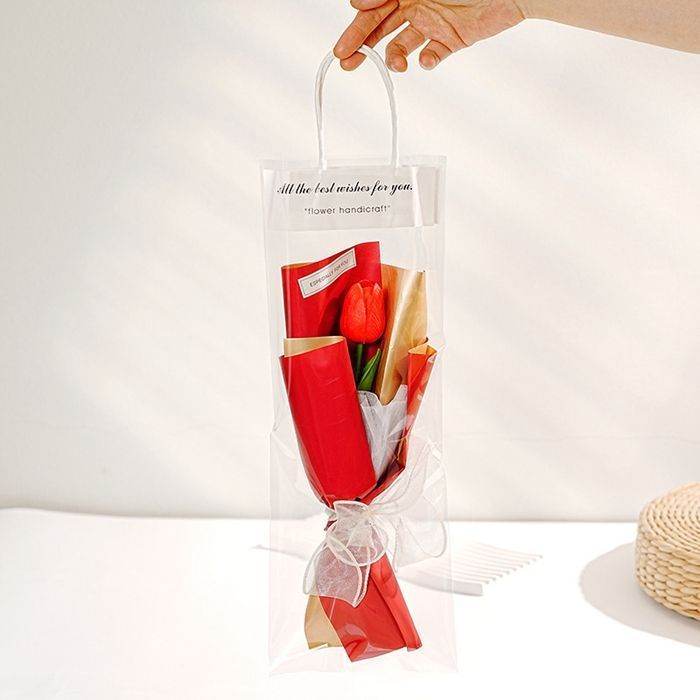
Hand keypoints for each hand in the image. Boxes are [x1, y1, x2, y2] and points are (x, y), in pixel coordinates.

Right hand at [334, 0, 524, 71]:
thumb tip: (359, 1)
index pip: (372, 9)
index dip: (357, 25)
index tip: (347, 41)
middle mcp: (414, 5)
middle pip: (379, 29)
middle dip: (361, 46)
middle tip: (346, 61)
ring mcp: (431, 24)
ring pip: (401, 46)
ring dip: (393, 58)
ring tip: (396, 65)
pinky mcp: (450, 40)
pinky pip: (431, 55)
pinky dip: (426, 62)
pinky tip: (425, 60)